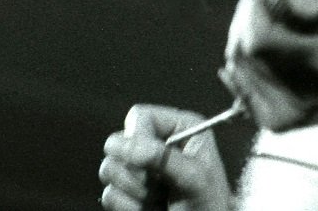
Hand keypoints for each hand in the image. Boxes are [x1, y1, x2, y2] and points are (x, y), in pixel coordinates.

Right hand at [99, 105, 231, 210]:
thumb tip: (122, 143)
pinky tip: (152, 209)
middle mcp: (157, 143)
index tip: (146, 159)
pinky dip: (129, 207)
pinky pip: (109, 195)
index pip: (139, 116)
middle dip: (136, 171)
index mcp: (179, 128)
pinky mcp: (127, 192)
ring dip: (135, 191)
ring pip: (109, 169)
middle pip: (117, 143)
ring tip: (161, 198)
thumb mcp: (193, 177)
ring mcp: (140, 168)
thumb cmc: (208, 204)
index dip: (136, 137)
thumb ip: (162, 156)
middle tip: (162, 185)